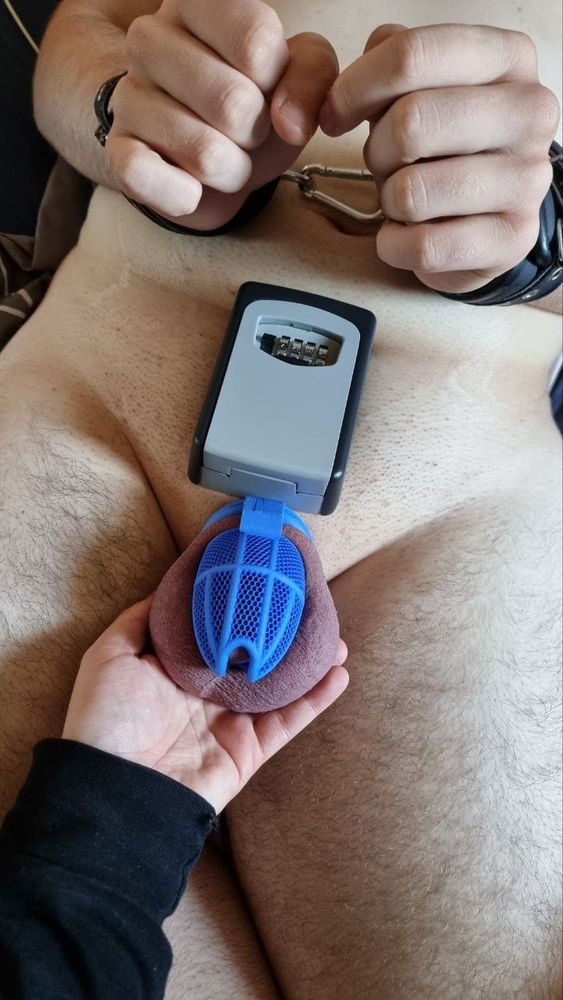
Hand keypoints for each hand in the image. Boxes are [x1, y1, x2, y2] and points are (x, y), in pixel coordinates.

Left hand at [63, 597, 348, 812]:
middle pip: (254, 657)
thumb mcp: (109, 655)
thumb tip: (167, 588)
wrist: (117, 788)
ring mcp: (231, 722)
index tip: (262, 579)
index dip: (239, 608)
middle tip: (308, 608)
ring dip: (309, 664)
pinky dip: (316, 699)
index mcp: (176, 669)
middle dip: (282, 635)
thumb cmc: (107, 718)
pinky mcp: (250, 749)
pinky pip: (289, 720)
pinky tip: (339, 673)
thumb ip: (138, 620)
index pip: (216, 631)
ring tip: (334, 637)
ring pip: (280, 686)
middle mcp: (207, 693)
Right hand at [106, 0, 337, 229]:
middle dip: (255, 135)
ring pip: (205, 153)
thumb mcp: (298, 76)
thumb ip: (311, 76)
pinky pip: (149, 178)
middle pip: (233, 103)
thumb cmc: (256, 104)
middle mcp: (150, 38)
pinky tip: (190, 186)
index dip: (277, 82)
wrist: (215, 155)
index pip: (255, 39)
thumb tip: (289, 122)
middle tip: (246, 131)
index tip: (267, 87)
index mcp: (198, 3)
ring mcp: (128, 95)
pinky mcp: (116, 151)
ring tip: (224, 156)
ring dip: (232, 171)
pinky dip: (187, 196)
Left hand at [320, 24, 559, 293]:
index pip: (412, 56)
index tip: (334, 115)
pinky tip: (407, 234)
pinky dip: (395, 245)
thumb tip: (350, 89)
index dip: (353, 89)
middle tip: (383, 163)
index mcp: (508, 58)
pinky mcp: (513, 240)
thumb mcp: (418, 87)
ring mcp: (529, 180)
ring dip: (388, 201)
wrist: (485, 214)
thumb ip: (386, 65)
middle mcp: (530, 114)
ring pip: (412, 191)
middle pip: (410, 122)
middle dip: (375, 151)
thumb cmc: (444, 144)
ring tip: (404, 199)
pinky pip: (424, 246)